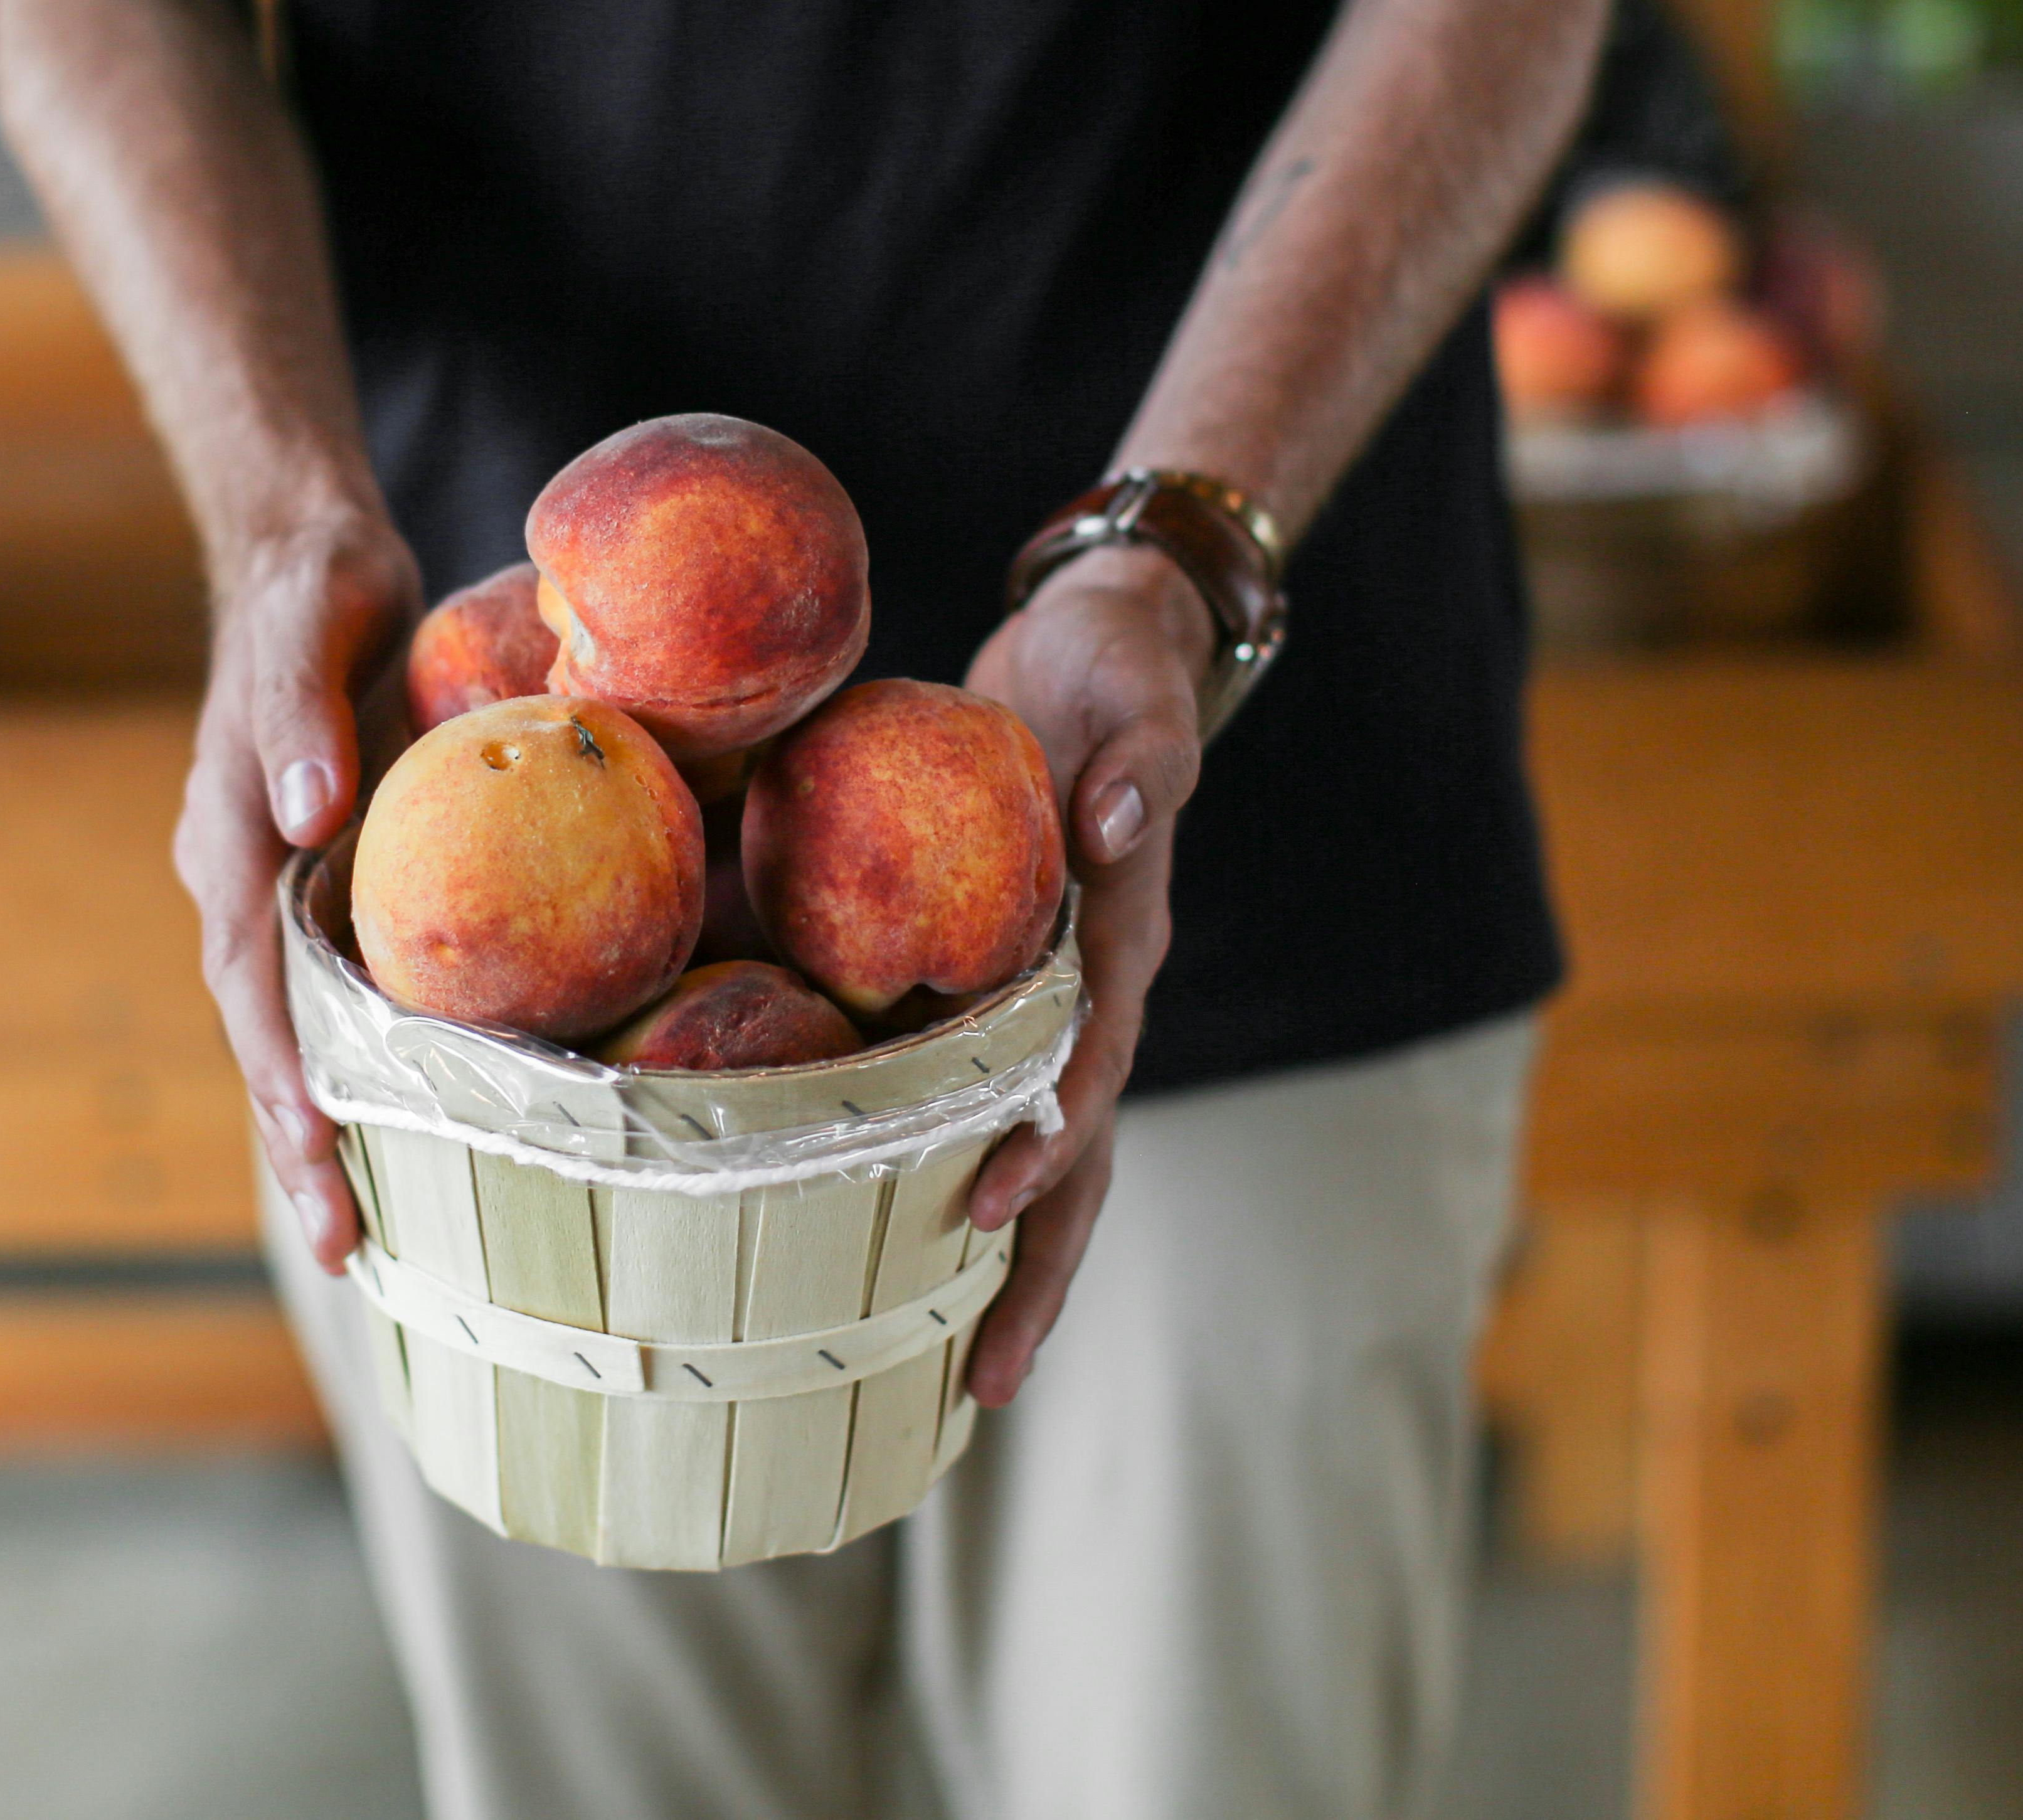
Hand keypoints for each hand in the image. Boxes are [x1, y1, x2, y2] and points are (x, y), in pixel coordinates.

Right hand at [174, 508, 422, 1273]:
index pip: (252, 975)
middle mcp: (240, 880)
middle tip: (347, 1248)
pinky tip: (407, 1129)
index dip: (280, 1064)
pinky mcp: (320, 883)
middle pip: (266, 1032)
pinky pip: (334, 991)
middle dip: (297, 1141)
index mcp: (231, 836)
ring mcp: (274, 890)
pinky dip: (358, 1065)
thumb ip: (300, 715)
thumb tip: (303, 815)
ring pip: (295, 1027)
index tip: (315, 1142)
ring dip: (323, 1126)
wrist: (306, 560)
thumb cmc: (314, 587)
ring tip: (365, 1234)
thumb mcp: (312, 623)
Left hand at [959, 542, 1211, 1404]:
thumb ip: (1142, 759)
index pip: (1087, 1064)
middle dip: (1035, 1267)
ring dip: (998, 1260)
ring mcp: (1049, 996)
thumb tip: (1118, 821)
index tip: (985, 1206)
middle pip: (1077, 1155)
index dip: (1046, 1139)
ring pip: (1034, 1150)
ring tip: (949, 1372)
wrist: (1107, 641)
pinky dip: (941, 1166)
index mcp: (1121, 939)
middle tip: (986, 1382)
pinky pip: (973, 1093)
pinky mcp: (999, 977)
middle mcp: (1091, 990)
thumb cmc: (1117, 664)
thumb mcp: (1136, 691)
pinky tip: (880, 1238)